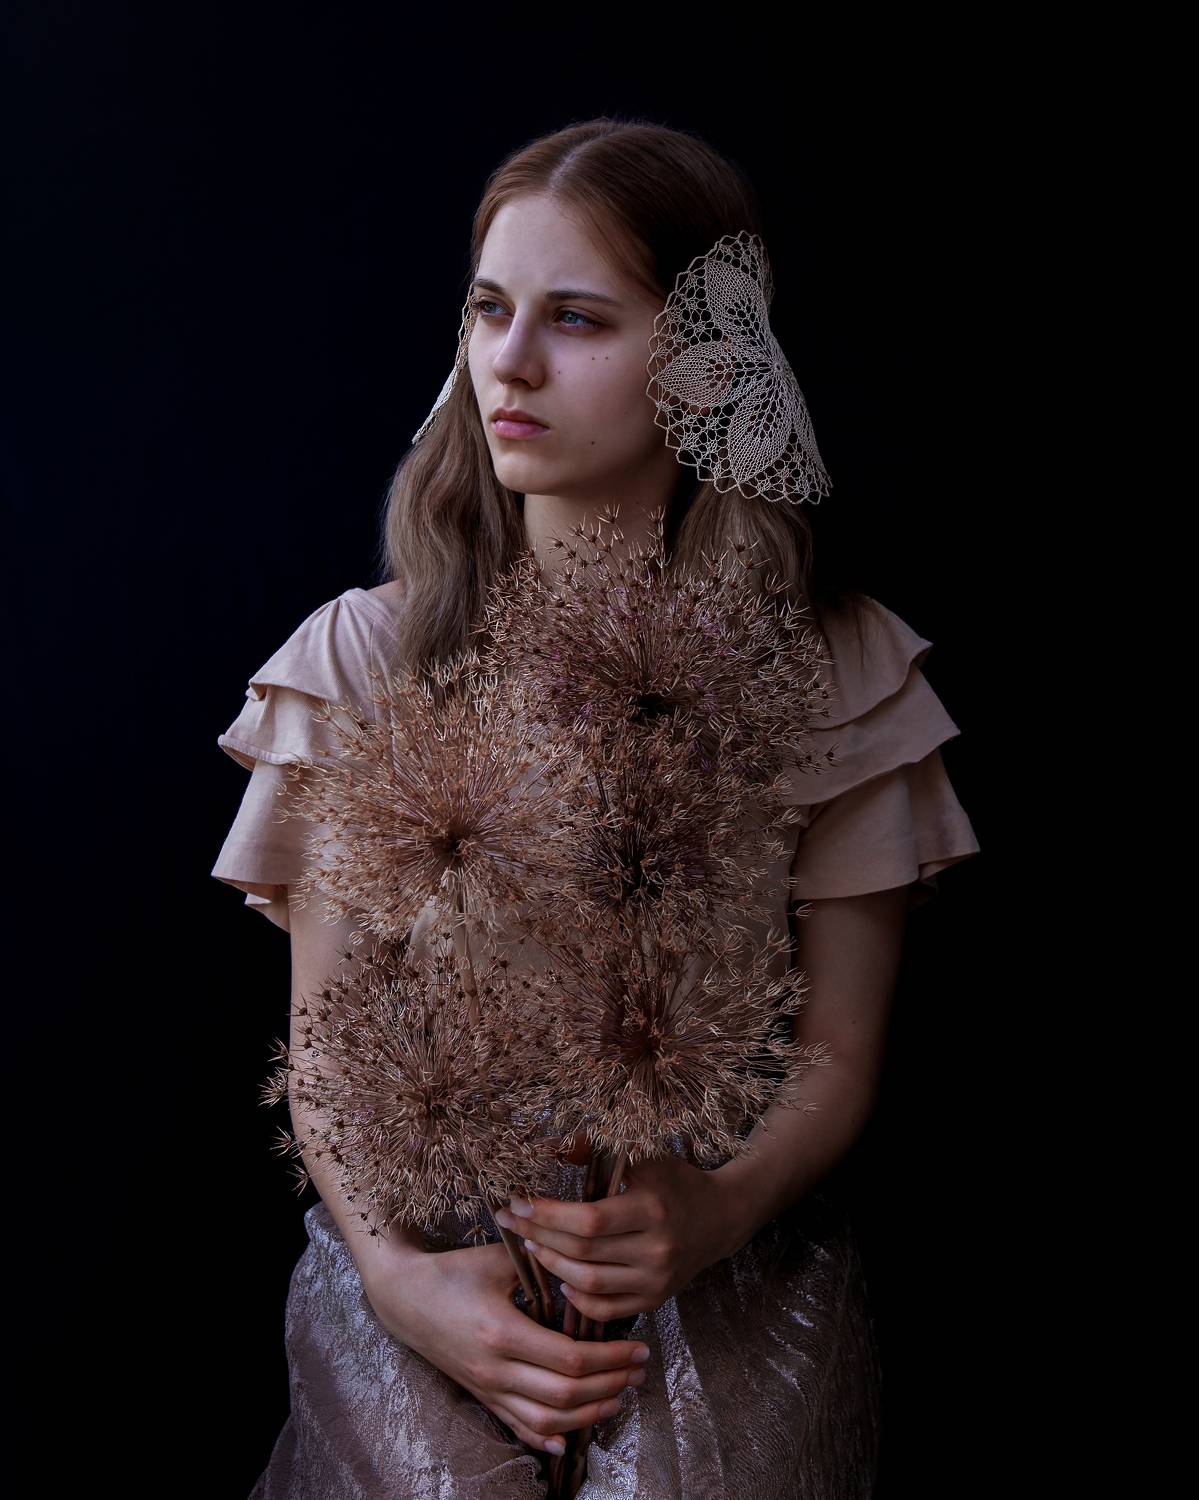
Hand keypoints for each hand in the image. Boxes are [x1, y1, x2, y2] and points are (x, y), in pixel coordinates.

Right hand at [360, 1238, 651, 1456]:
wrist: (405, 1299)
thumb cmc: (452, 1272)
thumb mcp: (495, 1259)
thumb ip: (539, 1260)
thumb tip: (583, 1259)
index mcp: (502, 1332)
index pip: (569, 1359)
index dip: (609, 1358)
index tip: (637, 1347)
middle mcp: (496, 1369)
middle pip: (565, 1395)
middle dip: (610, 1384)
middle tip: (639, 1370)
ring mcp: (488, 1388)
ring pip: (547, 1420)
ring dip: (589, 1413)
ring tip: (619, 1395)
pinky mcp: (482, 1396)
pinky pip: (518, 1427)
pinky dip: (548, 1438)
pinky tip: (571, 1438)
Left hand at [494, 1155, 742, 1322]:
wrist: (718, 1218)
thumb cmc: (675, 1182)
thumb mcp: (645, 1157)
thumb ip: (602, 1154)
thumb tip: (561, 1147)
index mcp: (651, 1210)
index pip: (588, 1220)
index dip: (548, 1215)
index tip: (518, 1203)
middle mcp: (655, 1250)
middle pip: (583, 1252)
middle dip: (539, 1237)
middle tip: (512, 1224)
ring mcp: (656, 1280)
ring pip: (589, 1284)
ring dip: (552, 1266)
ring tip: (532, 1247)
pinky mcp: (655, 1299)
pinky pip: (606, 1309)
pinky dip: (578, 1299)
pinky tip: (562, 1279)